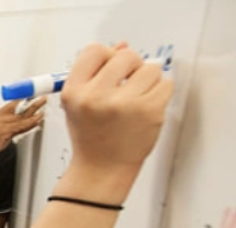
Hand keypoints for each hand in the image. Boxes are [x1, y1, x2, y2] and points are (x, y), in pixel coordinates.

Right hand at [0, 97, 46, 161]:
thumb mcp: (2, 131)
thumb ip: (15, 126)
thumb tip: (28, 123)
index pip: (13, 103)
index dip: (25, 99)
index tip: (34, 96)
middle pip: (19, 107)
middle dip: (32, 102)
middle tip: (42, 98)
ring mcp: (0, 123)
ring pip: (21, 116)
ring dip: (34, 110)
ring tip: (43, 106)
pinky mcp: (2, 131)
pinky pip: (20, 126)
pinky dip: (30, 122)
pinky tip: (37, 120)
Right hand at [61, 43, 172, 172]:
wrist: (102, 169)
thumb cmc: (91, 137)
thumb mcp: (79, 104)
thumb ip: (97, 73)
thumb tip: (122, 45)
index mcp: (74, 91)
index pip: (94, 50)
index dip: (107, 56)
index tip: (111, 67)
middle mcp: (96, 96)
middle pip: (126, 55)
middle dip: (131, 66)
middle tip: (128, 83)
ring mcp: (123, 104)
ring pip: (150, 68)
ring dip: (148, 80)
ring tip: (137, 97)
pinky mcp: (148, 111)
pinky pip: (165, 84)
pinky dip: (160, 93)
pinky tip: (147, 106)